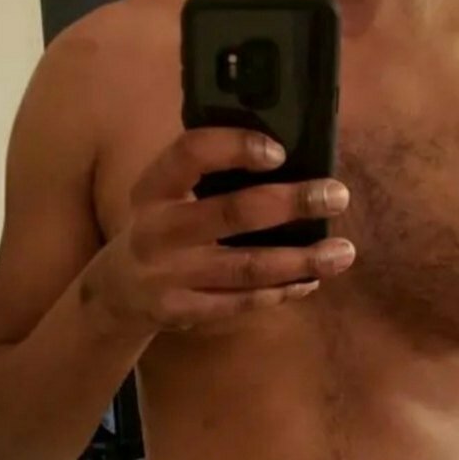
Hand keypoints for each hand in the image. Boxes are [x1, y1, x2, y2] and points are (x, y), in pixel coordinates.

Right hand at [84, 128, 354, 335]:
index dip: (235, 147)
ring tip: (342, 252)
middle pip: (232, 213)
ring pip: (246, 267)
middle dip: (291, 203)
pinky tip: (310, 280)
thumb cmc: (159, 229)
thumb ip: (206, 177)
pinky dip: (281, 292)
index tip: (279, 151)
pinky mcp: (183, 311)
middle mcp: (158, 230)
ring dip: (300, 260)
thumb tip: (287, 159)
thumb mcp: (165, 195)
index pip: (190, 154)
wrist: (116, 293)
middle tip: (336, 196)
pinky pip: (241, 302)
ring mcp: (170, 275)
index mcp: (154, 188)